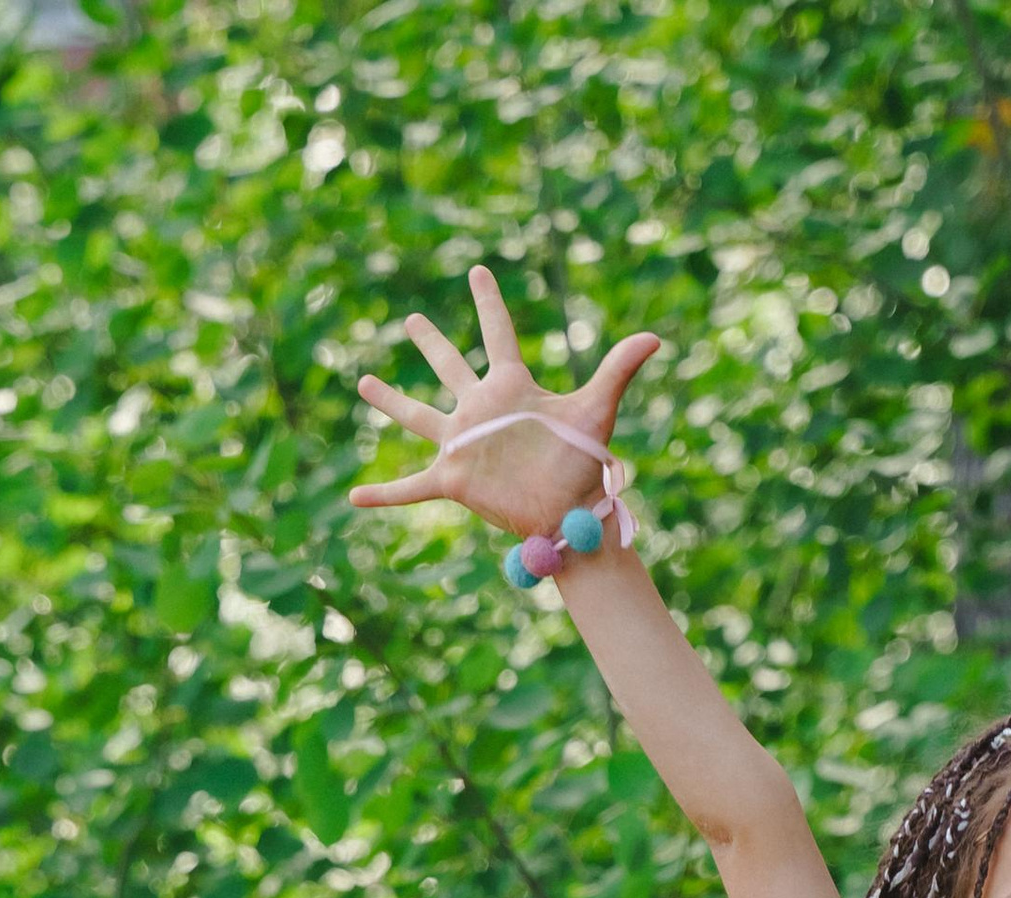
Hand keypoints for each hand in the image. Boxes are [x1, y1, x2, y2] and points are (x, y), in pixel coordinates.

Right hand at [350, 261, 659, 543]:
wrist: (569, 513)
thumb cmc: (583, 464)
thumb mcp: (596, 410)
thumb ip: (618, 369)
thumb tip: (655, 336)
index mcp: (512, 387)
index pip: (497, 332)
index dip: (488, 301)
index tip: (478, 272)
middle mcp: (482, 410)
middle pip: (450, 366)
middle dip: (431, 343)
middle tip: (413, 320)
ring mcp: (464, 444)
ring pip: (418, 414)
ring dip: (390, 401)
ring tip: (364, 382)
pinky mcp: (454, 479)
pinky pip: (411, 485)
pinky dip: (384, 495)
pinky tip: (354, 499)